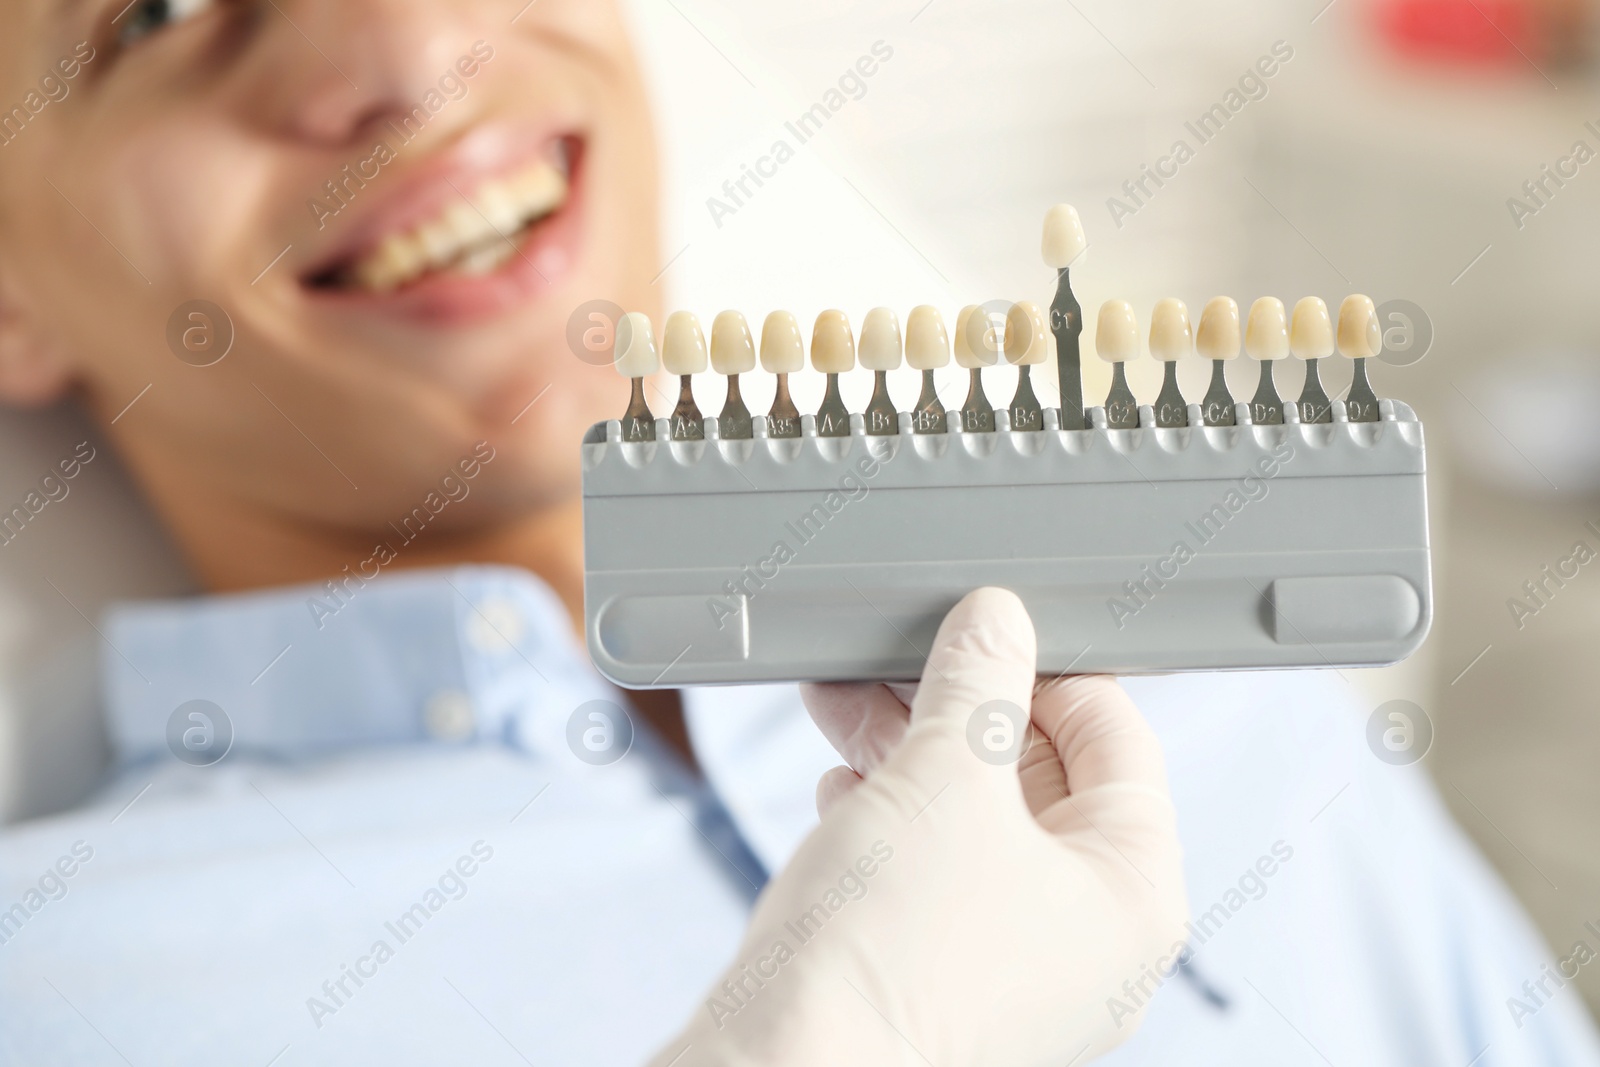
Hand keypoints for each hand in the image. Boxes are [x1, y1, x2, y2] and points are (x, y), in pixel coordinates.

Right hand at [650, 588, 1187, 1066]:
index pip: (1119, 743)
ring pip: (974, 821)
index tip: (997, 627)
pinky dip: (889, 815)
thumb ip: (978, 681)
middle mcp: (1086, 940)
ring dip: (910, 749)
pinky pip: (932, 870)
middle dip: (959, 706)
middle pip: (1038, 778)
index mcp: (1133, 897)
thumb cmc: (887, 957)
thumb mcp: (942, 778)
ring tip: (848, 700)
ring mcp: (1014, 967)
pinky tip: (843, 782)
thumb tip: (995, 622)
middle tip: (906, 655)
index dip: (1052, 669)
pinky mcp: (941, 979)